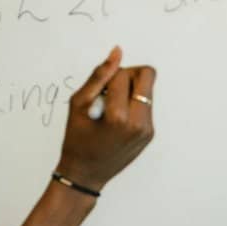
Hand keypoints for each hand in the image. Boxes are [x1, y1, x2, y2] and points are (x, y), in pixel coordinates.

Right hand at [55, 46, 155, 191]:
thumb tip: (117, 52)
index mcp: (118, 116)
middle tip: (110, 89)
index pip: (122, 74)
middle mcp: (138, 123)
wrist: (85, 173)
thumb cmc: (76, 139)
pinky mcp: (149, 133)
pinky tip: (115, 119)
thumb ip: (98, 76)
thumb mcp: (78, 104)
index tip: (97, 91)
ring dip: (129, 90)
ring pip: (147, 89)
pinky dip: (131, 104)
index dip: (107, 76)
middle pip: (146, 75)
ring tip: (111, 107)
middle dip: (128, 75)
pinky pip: (145, 105)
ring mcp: (147, 129)